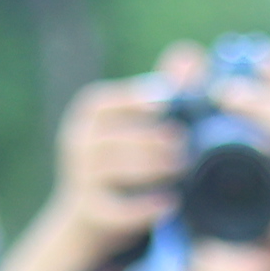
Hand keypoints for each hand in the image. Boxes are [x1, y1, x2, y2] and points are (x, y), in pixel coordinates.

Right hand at [39, 75, 185, 270]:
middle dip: (156, 140)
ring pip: (117, 168)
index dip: (146, 103)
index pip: (117, 101)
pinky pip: (119, 209)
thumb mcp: (142, 121)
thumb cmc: (129, 157)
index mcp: (91, 111)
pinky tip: (171, 204)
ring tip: (183, 170)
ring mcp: (80, 177)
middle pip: (119, 136)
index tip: (173, 107)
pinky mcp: (89, 212)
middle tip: (187, 145)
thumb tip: (191, 54)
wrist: (93, 216)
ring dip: (154, 169)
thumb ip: (168, 90)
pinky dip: (146, 207)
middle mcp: (78, 140)